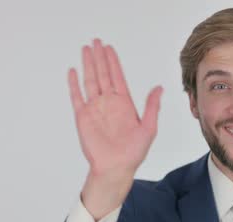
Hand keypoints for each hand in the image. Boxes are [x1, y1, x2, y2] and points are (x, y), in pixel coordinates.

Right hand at [68, 38, 162, 176]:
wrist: (115, 168)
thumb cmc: (133, 152)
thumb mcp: (149, 128)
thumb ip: (152, 107)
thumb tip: (159, 87)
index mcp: (124, 104)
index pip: (117, 77)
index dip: (113, 62)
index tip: (109, 48)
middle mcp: (109, 103)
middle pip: (102, 74)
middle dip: (99, 57)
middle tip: (96, 41)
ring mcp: (95, 109)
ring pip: (90, 80)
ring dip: (87, 65)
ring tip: (85, 49)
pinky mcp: (83, 117)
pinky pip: (77, 96)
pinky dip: (74, 84)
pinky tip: (73, 70)